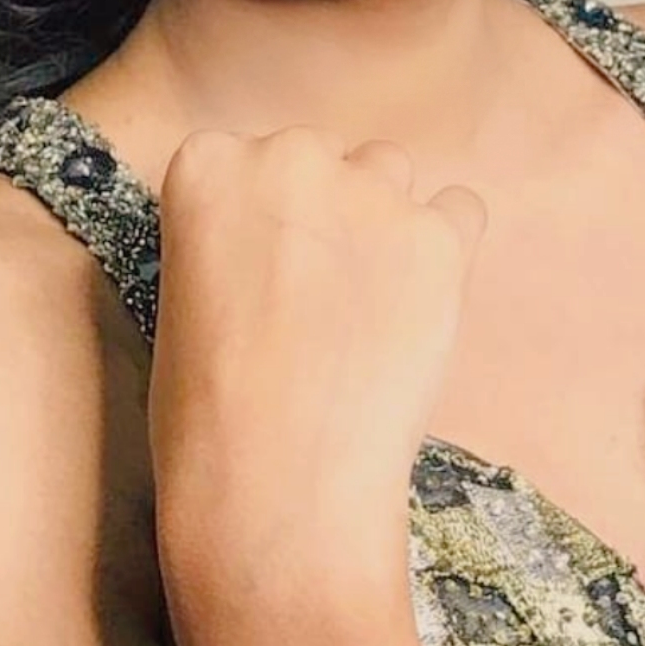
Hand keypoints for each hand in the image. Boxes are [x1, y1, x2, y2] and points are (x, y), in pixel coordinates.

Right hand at [147, 125, 488, 579]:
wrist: (278, 490)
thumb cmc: (206, 414)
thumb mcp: (186, 293)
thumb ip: (235, 234)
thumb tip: (289, 231)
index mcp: (209, 164)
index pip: (245, 157)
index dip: (261, 218)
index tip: (260, 268)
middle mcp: (290, 155)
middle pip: (321, 158)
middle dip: (322, 211)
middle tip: (317, 294)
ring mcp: (371, 191)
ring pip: (388, 174)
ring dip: (382, 222)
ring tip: (371, 304)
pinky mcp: (439, 236)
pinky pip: (458, 211)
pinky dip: (447, 248)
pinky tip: (423, 304)